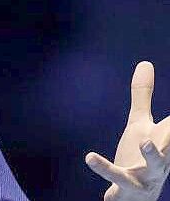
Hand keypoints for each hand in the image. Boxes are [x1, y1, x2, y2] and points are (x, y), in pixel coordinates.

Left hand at [86, 61, 169, 200]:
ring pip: (154, 165)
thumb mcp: (140, 123)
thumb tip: (145, 63)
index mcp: (167, 139)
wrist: (136, 196)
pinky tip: (89, 158)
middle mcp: (162, 157)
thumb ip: (142, 95)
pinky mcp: (127, 185)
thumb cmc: (141, 156)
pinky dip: (103, 168)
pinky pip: (117, 178)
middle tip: (168, 127)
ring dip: (152, 154)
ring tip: (145, 142)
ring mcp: (147, 173)